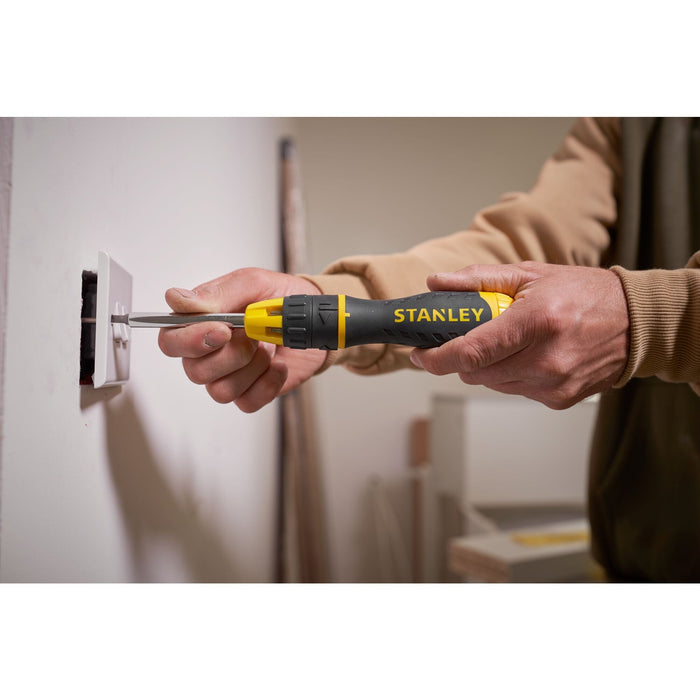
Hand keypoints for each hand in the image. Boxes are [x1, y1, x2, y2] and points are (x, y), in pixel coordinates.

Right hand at [158, 268, 325, 411]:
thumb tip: (177, 299)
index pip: (171, 341)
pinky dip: (268, 383)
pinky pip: (247, 402)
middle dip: (232, 354)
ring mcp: (228, 376)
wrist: (311, 318)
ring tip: (267, 347)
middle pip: (195, 371)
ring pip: (220, 390)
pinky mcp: (250, 393)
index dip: (191, 340)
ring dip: (251, 368)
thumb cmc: (278, 297)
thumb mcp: (251, 283)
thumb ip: (215, 294)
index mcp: (199, 324)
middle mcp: (208, 353)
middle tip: (253, 335)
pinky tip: (279, 364)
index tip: (223, 329)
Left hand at [410, 261, 629, 408]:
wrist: (636, 323)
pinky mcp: (559, 400)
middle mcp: (545, 360)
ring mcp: (553, 384)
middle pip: (475, 372)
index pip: (470, 352)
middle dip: (460, 357)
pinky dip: (510, 375)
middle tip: (465, 337)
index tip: (418, 354)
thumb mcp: (530, 275)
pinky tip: (527, 356)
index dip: (435, 358)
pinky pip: (515, 391)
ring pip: (492, 384)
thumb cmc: (584, 293)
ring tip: (505, 342)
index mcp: (535, 323)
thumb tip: (437, 283)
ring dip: (486, 366)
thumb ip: (478, 280)